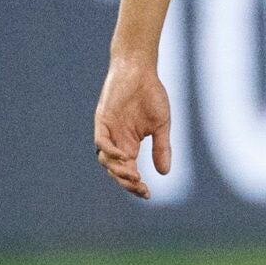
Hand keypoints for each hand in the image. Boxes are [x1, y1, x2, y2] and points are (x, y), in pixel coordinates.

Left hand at [94, 56, 172, 196]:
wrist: (140, 70)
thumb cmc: (151, 95)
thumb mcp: (161, 126)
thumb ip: (161, 148)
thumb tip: (164, 173)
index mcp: (130, 145)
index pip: (129, 171)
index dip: (135, 185)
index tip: (148, 194)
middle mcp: (116, 141)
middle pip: (116, 170)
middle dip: (127, 183)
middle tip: (141, 188)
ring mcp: (108, 131)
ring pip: (106, 160)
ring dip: (118, 171)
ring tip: (134, 176)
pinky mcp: (102, 120)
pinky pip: (101, 141)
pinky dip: (109, 151)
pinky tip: (123, 157)